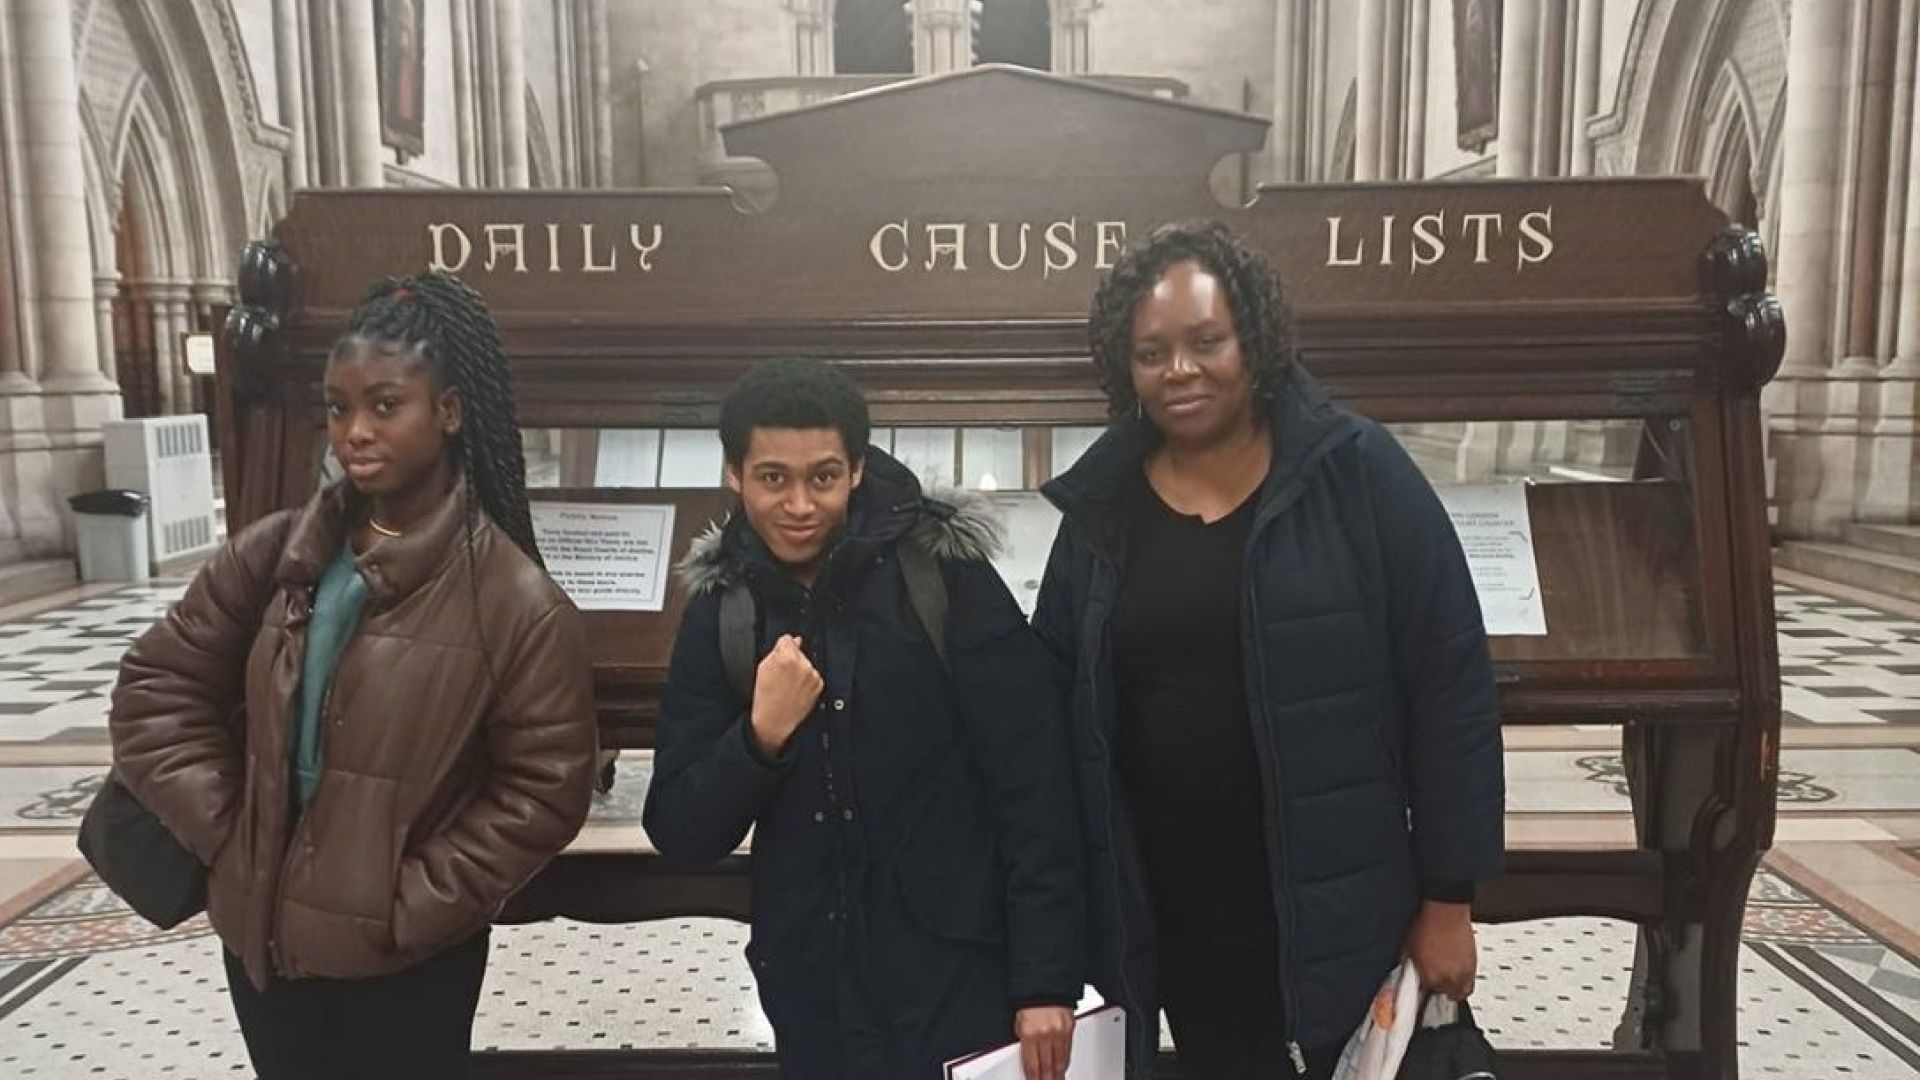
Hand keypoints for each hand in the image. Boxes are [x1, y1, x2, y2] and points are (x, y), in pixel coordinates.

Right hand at [749, 635, 822, 756]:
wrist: (774, 720)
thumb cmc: (765, 697)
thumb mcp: (763, 668)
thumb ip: (777, 650)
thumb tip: (793, 640)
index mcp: (786, 657)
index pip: (787, 638)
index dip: (781, 647)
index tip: (778, 657)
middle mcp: (803, 664)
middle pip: (799, 650)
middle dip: (791, 658)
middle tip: (781, 675)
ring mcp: (812, 675)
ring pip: (806, 662)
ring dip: (799, 669)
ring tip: (787, 684)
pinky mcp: (819, 684)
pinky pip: (812, 675)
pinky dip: (806, 680)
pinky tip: (795, 689)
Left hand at [1015, 1006, 1073, 1079]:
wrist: (1046, 982)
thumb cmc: (1031, 1000)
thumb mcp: (1019, 1021)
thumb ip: (1024, 1040)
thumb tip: (1028, 1057)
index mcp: (1029, 1033)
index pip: (1032, 1063)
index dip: (1033, 1076)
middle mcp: (1045, 1033)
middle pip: (1047, 1065)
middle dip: (1046, 1078)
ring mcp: (1059, 1031)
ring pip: (1059, 1060)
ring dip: (1057, 1074)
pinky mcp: (1070, 1028)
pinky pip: (1068, 1050)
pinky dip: (1065, 1061)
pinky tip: (1063, 1067)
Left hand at [1404, 899, 1475, 999]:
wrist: (1445, 910)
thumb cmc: (1427, 924)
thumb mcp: (1409, 947)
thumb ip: (1410, 965)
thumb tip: (1409, 972)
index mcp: (1429, 975)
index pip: (1423, 992)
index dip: (1421, 985)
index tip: (1420, 981)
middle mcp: (1448, 977)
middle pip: (1442, 994)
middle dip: (1436, 988)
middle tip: (1433, 981)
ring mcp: (1463, 972)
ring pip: (1459, 993)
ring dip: (1452, 990)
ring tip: (1447, 983)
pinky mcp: (1473, 965)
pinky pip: (1470, 984)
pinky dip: (1464, 983)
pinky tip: (1458, 976)